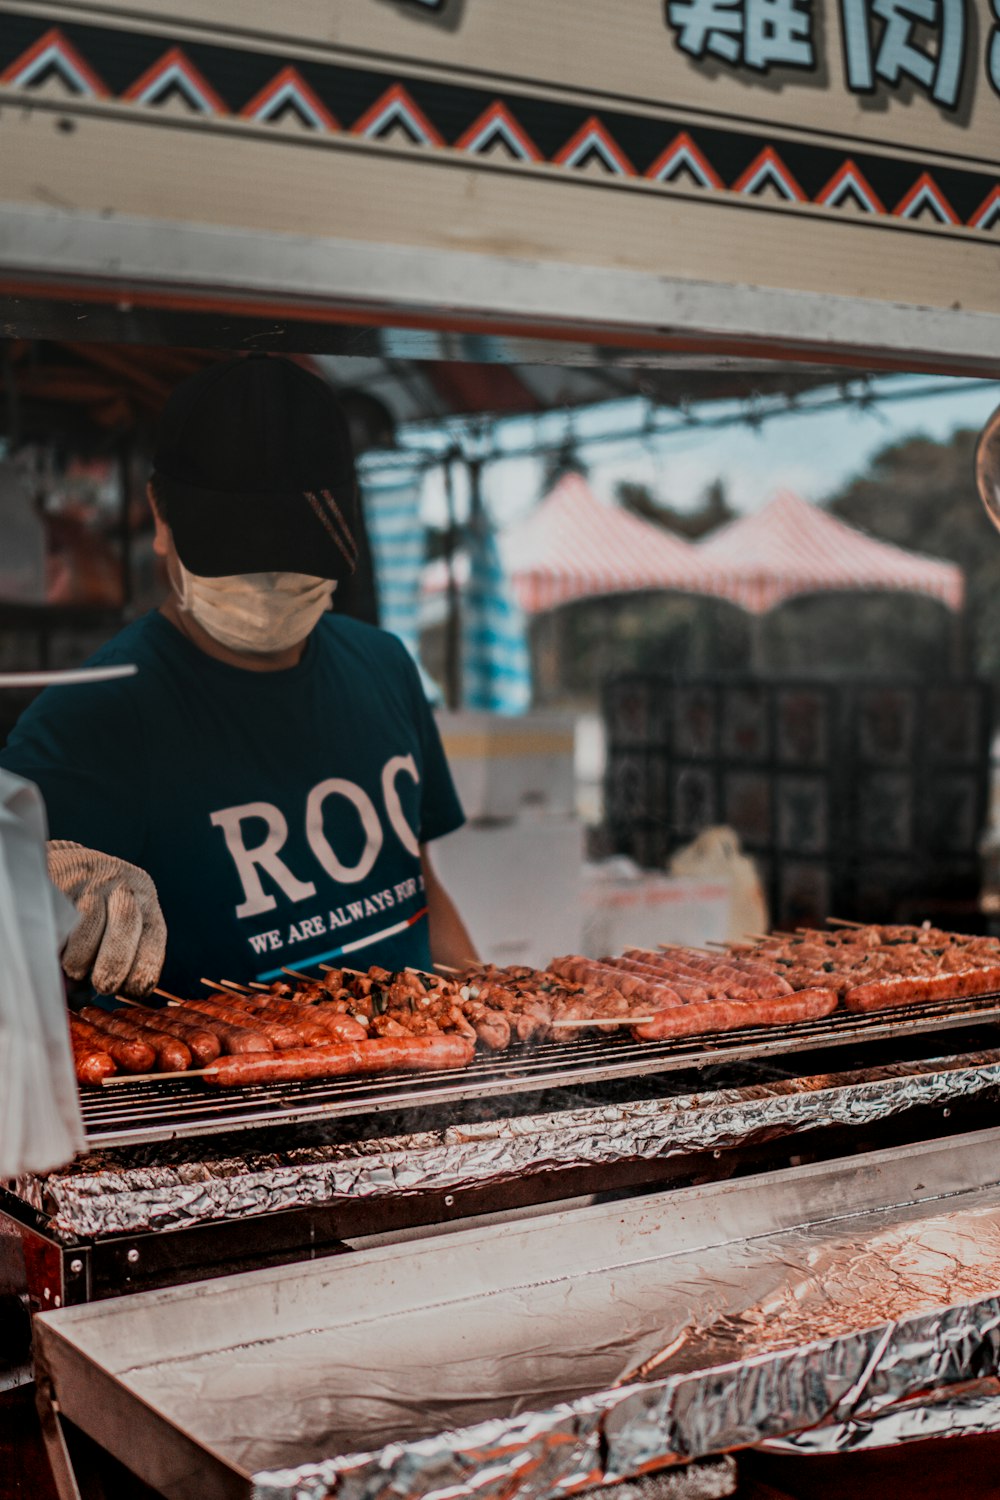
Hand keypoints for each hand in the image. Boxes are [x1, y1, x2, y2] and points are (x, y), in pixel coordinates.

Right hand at [46, 841, 166, 995]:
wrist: (58, 864)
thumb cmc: (91, 906)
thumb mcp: (116, 920)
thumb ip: (118, 955)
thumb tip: (99, 997)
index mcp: (145, 898)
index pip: (154, 935)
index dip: (146, 969)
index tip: (134, 991)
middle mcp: (122, 885)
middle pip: (125, 928)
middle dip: (114, 967)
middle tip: (103, 986)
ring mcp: (91, 881)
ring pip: (88, 927)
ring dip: (79, 960)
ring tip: (73, 968)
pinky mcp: (61, 882)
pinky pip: (58, 922)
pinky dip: (56, 947)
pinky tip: (55, 951)